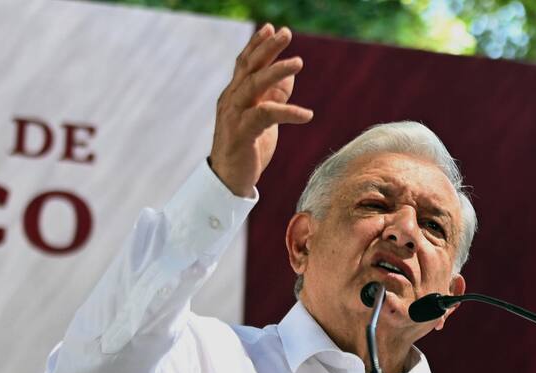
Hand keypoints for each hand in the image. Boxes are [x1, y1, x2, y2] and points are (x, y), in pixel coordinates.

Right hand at [209, 25, 313, 195]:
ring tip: (298, 63)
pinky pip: (266, 115)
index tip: (271, 28)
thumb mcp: (264, 120)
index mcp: (234, 96)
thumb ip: (274, 97)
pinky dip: (288, 113)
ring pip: (254, 86)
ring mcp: (234, 116)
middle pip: (249, 68)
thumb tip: (289, 76)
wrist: (229, 181)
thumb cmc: (248, 149)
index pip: (245, 64)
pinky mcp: (242, 133)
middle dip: (267, 49)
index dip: (257, 45)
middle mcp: (231, 101)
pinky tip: (307, 115)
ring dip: (276, 72)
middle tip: (285, 32)